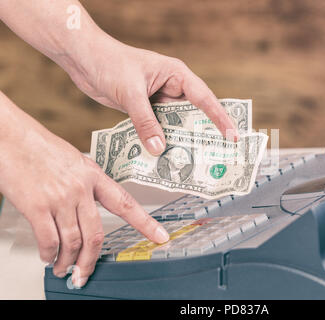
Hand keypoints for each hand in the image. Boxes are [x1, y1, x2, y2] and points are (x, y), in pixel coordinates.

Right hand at [0, 94, 169, 287]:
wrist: (11, 136)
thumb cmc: (39, 146)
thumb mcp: (74, 161)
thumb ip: (86, 184)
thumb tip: (87, 209)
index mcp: (94, 175)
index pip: (126, 204)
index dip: (146, 224)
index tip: (160, 236)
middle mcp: (81, 188)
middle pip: (96, 234)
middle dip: (91, 260)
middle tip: (85, 273)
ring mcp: (60, 198)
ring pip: (73, 241)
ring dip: (68, 261)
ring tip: (64, 268)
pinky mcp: (37, 206)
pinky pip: (49, 240)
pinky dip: (49, 254)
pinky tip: (48, 256)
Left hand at [64, 39, 238, 155]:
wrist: (83, 58)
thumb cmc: (109, 62)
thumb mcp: (131, 93)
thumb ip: (145, 121)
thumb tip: (159, 148)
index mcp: (176, 74)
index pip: (204, 99)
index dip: (220, 119)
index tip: (232, 137)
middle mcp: (171, 87)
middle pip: (192, 114)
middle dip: (201, 134)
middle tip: (214, 155)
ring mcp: (157, 99)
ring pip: (174, 124)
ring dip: (177, 141)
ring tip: (188, 162)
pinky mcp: (144, 109)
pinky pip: (157, 128)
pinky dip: (159, 141)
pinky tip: (161, 156)